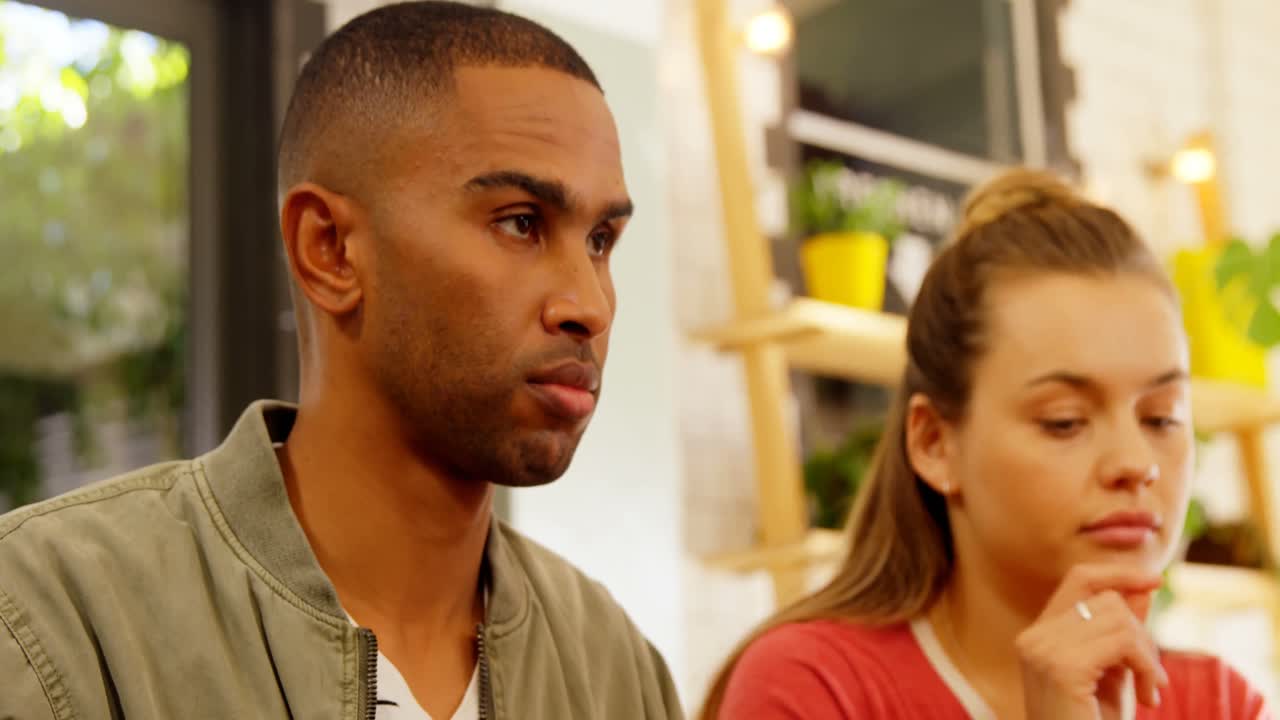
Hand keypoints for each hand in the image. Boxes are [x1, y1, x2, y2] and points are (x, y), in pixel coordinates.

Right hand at [1017, 564, 1167, 719]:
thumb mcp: (1112, 674)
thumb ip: (1121, 632)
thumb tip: (1142, 587)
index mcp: (1038, 636)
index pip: (1079, 580)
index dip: (1119, 572)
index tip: (1155, 580)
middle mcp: (1034, 638)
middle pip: (1107, 598)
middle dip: (1142, 633)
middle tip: (1153, 678)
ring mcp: (1042, 650)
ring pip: (1119, 618)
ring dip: (1148, 655)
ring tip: (1149, 691)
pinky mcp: (1061, 668)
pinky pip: (1122, 642)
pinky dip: (1147, 667)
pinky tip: (1147, 696)